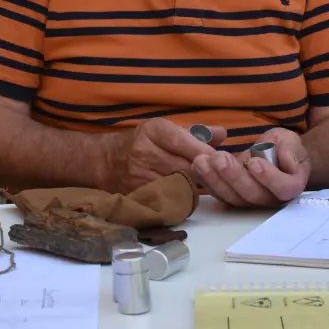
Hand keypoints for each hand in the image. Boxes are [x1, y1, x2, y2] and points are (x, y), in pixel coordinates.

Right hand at [102, 118, 225, 193]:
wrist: (104, 161)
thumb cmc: (141, 142)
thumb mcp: (164, 130)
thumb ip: (196, 133)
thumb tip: (224, 134)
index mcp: (153, 130)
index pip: (183, 141)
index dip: (204, 152)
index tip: (222, 160)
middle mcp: (145, 152)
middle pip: (185, 166)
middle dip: (205, 173)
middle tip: (220, 177)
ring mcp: (139, 175)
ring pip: (179, 185)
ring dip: (194, 187)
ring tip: (205, 186)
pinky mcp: (138, 193)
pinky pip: (167, 198)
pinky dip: (180, 198)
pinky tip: (186, 195)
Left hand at [193, 128, 310, 207]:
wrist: (272, 155)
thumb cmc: (284, 148)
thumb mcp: (290, 141)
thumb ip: (290, 149)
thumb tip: (286, 161)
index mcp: (290, 185)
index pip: (283, 187)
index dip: (269, 177)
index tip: (254, 162)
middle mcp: (270, 199)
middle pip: (252, 195)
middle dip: (233, 176)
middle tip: (219, 158)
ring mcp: (249, 201)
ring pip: (232, 197)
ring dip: (214, 179)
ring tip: (202, 161)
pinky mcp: (232, 197)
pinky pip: (219, 193)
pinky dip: (207, 180)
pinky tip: (197, 165)